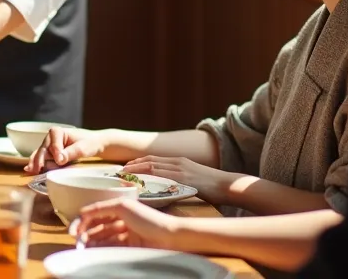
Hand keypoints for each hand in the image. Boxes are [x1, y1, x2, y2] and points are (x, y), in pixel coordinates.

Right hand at [24, 126, 106, 173]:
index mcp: (56, 132)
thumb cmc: (89, 143)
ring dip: (38, 165)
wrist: (94, 144)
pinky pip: (41, 160)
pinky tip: (31, 170)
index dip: (56, 154)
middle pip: (42, 151)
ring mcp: (48, 146)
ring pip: (40, 156)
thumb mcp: (82, 148)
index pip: (53, 145)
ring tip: (32, 172)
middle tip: (37, 171)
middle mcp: (49, 138)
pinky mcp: (50, 154)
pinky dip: (38, 165)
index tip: (60, 161)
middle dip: (40, 161)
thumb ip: (70, 153)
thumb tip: (59, 160)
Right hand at [74, 198, 184, 250]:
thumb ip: (102, 207)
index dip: (83, 220)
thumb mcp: (123, 207)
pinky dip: (101, 249)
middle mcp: (121, 221)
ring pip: (103, 238)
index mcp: (119, 208)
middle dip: (85, 232)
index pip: (96, 213)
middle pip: (98, 227)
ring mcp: (125, 235)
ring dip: (91, 241)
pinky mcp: (129, 248)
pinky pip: (111, 247)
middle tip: (76, 240)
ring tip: (81, 247)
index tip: (74, 229)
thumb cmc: (149, 219)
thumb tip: (83, 211)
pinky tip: (93, 250)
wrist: (170, 237)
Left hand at [121, 155, 236, 204]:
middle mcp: (177, 162)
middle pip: (149, 161)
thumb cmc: (211, 185)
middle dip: (132, 166)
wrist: (228, 185)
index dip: (137, 163)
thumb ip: (178, 179)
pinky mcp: (184, 179)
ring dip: (136, 171)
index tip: (125, 168)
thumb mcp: (192, 177)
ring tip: (123, 176)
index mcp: (178, 161)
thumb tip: (165, 187)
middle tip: (119, 172)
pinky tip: (139, 183)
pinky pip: (162, 177)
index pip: (152, 159)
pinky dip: (149, 178)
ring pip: (152, 167)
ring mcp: (180, 170)